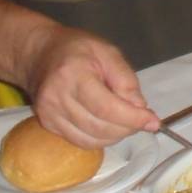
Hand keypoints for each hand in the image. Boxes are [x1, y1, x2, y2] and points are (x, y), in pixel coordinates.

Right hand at [18, 26, 158, 148]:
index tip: (153, 122)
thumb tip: (141, 110)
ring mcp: (49, 114)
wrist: (38, 54)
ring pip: (93, 140)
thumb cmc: (77, 50)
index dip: (133, 119)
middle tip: (140, 118)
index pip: (106, 108)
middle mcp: (57, 97)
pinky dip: (101, 139)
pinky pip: (81, 142)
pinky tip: (107, 125)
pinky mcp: (47, 125)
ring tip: (123, 119)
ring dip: (116, 135)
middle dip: (128, 127)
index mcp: (72, 74)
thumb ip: (126, 81)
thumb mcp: (108, 53)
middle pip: (101, 128)